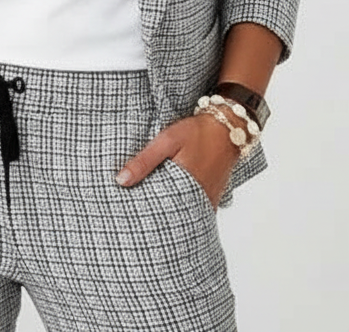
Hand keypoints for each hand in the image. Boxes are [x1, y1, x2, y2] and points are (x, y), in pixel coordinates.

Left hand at [115, 112, 239, 209]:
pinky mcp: (213, 197)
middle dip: (156, 219)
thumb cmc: (198, 132)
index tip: (129, 217)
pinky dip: (185, 209)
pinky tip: (173, 204)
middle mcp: (198, 199)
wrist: (228, 128)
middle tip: (138, 220)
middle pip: (172, 218)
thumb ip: (145, 161)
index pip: (159, 213)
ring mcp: (207, 201)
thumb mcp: (167, 140)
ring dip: (171, 214)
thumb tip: (121, 180)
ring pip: (185, 215)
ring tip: (152, 216)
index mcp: (184, 187)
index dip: (144, 216)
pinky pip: (196, 210)